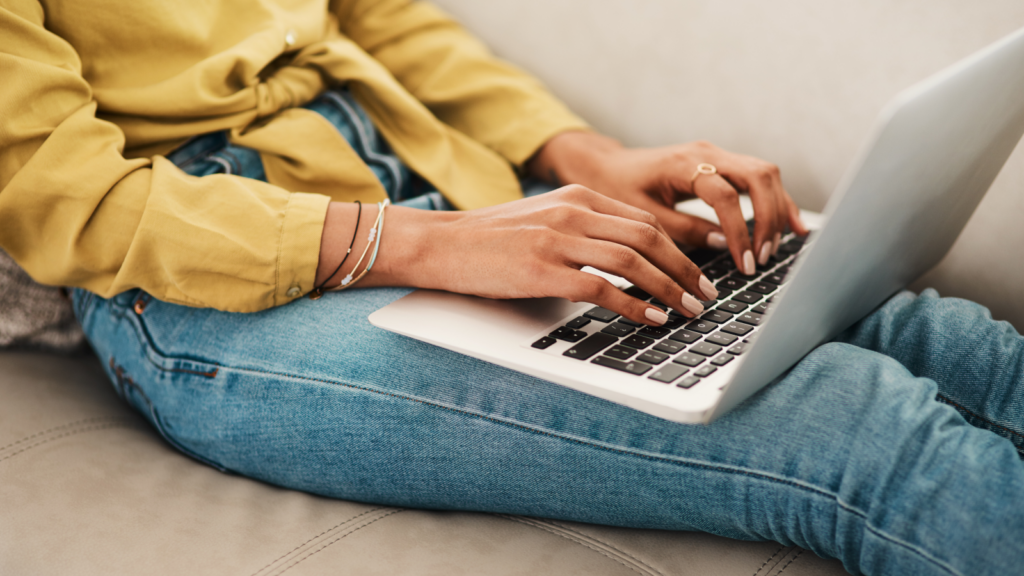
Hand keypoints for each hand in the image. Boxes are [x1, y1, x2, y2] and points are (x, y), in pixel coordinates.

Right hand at [363, 186, 719, 324]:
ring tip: (688, 311)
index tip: (696, 273)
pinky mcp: (541, 270)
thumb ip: (582, 232)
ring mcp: (557, 240)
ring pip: (633, 261)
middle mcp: (573, 212)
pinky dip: (633, 305)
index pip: (644, 221)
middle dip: (684, 270)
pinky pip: (601, 288)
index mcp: (578, 198)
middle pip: (649, 238)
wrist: (440, 243)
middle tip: (705, 296)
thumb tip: (624, 261)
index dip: (679, 249)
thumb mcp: (543, 222)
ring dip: (668, 289)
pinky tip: (650, 318)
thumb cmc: (489, 240)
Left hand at [528, 132, 808, 274]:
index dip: (739, 231)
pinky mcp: (723, 164)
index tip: (743, 263)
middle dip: (768, 219)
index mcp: (683, 164)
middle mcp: (706, 153)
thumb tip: (723, 243)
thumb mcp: (642, 216)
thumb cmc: (618, 189)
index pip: (725, 195)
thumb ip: (682, 230)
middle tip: (761, 257)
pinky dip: (778, 202)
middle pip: (759, 176)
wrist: (606, 167)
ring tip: (771, 250)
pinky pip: (760, 179)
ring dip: (777, 211)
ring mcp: (717, 156)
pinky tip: (792, 226)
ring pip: (765, 174)